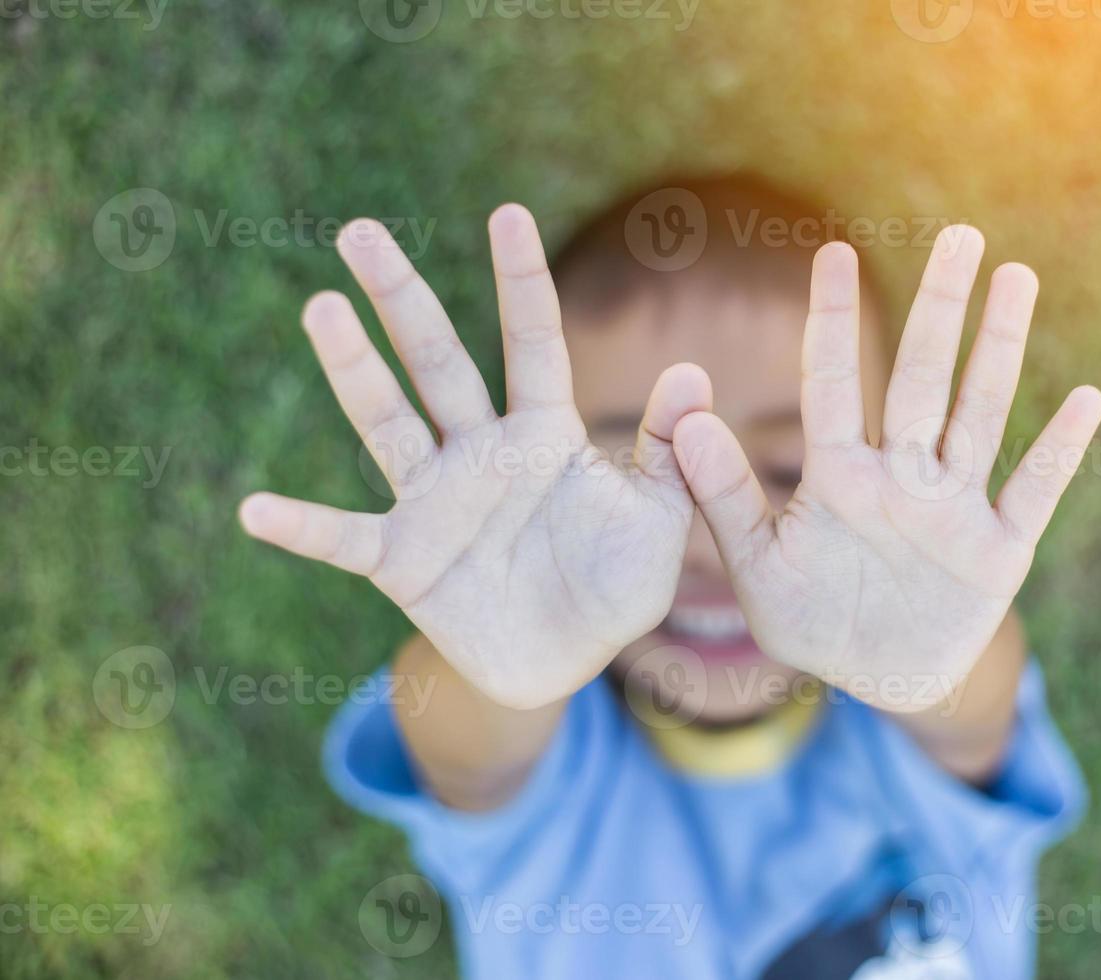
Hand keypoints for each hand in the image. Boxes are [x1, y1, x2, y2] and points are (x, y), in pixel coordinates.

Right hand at [239, 206, 710, 708]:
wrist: (568, 659)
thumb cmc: (617, 582)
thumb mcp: (658, 517)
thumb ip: (668, 450)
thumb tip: (693, 372)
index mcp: (544, 433)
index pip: (532, 343)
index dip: (521, 282)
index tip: (507, 214)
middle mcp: (479, 452)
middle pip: (436, 363)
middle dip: (402, 299)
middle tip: (360, 231)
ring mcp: (434, 501)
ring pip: (388, 423)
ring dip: (354, 370)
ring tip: (321, 308)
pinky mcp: (402, 560)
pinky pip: (345, 539)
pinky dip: (303, 528)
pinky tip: (255, 510)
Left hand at [671, 226, 1100, 711]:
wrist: (880, 681)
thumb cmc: (813, 620)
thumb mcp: (757, 566)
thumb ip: (724, 496)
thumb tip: (689, 420)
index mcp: (839, 476)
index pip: (832, 383)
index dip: (830, 320)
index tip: (831, 252)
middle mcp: (902, 477)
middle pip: (921, 379)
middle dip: (939, 310)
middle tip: (961, 236)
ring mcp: (954, 509)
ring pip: (980, 415)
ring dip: (999, 351)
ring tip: (1017, 280)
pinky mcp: (999, 552)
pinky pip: (1033, 492)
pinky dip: (1058, 451)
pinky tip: (1086, 399)